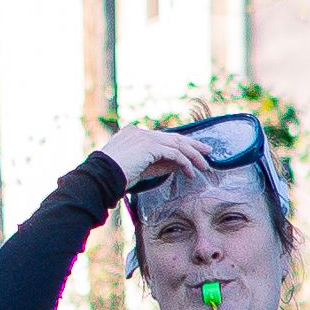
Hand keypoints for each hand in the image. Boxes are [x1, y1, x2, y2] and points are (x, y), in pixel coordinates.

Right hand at [97, 121, 217, 192]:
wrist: (102, 177)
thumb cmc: (116, 177)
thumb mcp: (141, 168)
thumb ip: (158, 163)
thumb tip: (178, 165)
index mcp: (134, 134)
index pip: (163, 137)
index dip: (180, 143)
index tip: (193, 150)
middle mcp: (140, 132)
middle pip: (173, 137)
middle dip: (193, 144)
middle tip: (207, 151)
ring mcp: (145, 137)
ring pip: (177, 144)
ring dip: (193, 155)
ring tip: (204, 166)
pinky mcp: (150, 146)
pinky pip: (174, 153)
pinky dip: (185, 163)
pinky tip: (191, 172)